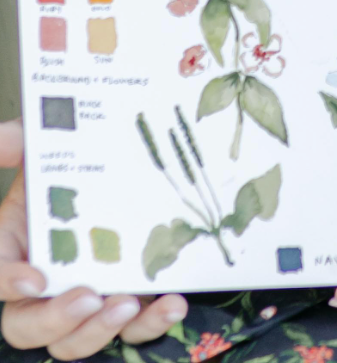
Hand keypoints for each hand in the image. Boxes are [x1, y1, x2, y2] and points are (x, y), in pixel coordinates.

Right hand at [0, 119, 189, 359]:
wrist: (139, 174)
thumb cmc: (83, 164)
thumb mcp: (51, 145)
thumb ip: (21, 140)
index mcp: (14, 248)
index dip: (6, 282)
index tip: (35, 278)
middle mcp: (43, 285)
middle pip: (25, 326)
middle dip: (56, 319)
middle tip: (92, 296)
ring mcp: (86, 301)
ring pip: (75, 342)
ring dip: (100, 331)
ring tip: (129, 304)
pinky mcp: (129, 307)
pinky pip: (134, 332)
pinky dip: (152, 323)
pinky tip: (173, 303)